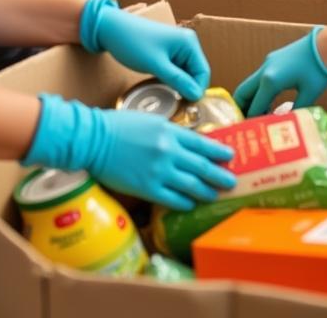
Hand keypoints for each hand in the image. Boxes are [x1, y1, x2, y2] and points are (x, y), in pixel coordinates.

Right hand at [24, 95, 236, 210]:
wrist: (94, 140)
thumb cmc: (119, 126)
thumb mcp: (150, 121)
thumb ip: (170, 132)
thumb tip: (187, 143)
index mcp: (170, 131)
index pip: (202, 143)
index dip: (219, 151)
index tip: (230, 156)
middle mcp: (169, 152)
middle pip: (202, 166)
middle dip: (220, 175)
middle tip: (232, 181)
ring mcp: (159, 171)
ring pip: (191, 185)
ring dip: (206, 191)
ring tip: (216, 195)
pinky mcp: (147, 188)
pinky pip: (173, 199)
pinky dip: (185, 202)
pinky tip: (191, 204)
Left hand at [79, 0, 210, 99]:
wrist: (111, 29)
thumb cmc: (133, 43)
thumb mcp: (156, 65)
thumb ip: (178, 81)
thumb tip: (197, 95)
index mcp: (189, 43)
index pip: (203, 72)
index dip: (197, 90)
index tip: (188, 108)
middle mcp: (187, 43)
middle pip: (196, 73)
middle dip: (189, 88)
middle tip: (177, 105)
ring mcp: (178, 47)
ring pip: (186, 73)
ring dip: (180, 85)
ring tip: (170, 98)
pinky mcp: (168, 52)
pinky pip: (177, 70)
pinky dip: (173, 80)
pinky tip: (164, 87)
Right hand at [234, 27, 326, 116]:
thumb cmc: (318, 70)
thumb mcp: (309, 95)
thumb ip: (295, 111)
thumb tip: (288, 125)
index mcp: (270, 81)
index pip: (254, 106)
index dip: (250, 121)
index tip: (251, 134)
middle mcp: (264, 71)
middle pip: (243, 92)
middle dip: (241, 108)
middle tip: (245, 124)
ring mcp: (267, 63)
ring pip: (250, 84)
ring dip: (251, 99)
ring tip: (258, 116)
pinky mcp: (273, 59)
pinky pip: (259, 78)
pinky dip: (259, 91)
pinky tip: (269, 101)